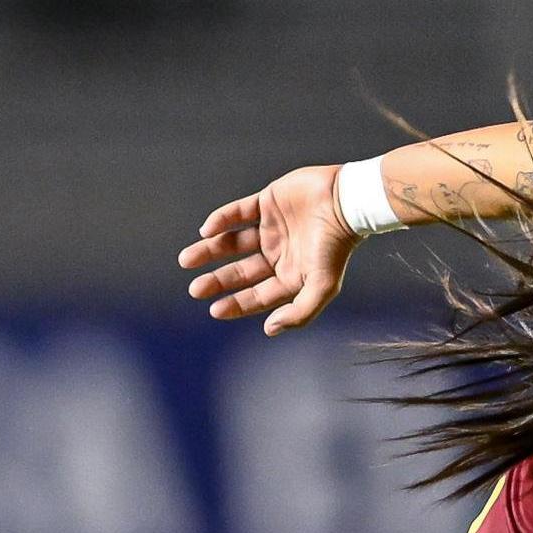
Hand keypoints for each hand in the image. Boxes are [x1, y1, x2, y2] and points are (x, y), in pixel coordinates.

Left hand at [178, 165, 361, 335]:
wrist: (345, 201)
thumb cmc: (336, 247)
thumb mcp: (322, 286)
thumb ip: (299, 312)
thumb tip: (270, 330)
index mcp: (291, 277)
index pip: (257, 295)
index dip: (236, 304)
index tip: (213, 309)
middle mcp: (278, 255)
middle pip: (241, 272)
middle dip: (217, 281)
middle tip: (195, 289)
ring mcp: (271, 228)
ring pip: (233, 243)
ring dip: (210, 251)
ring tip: (187, 260)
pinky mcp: (267, 202)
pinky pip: (237, 212)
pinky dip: (220, 220)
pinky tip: (206, 230)